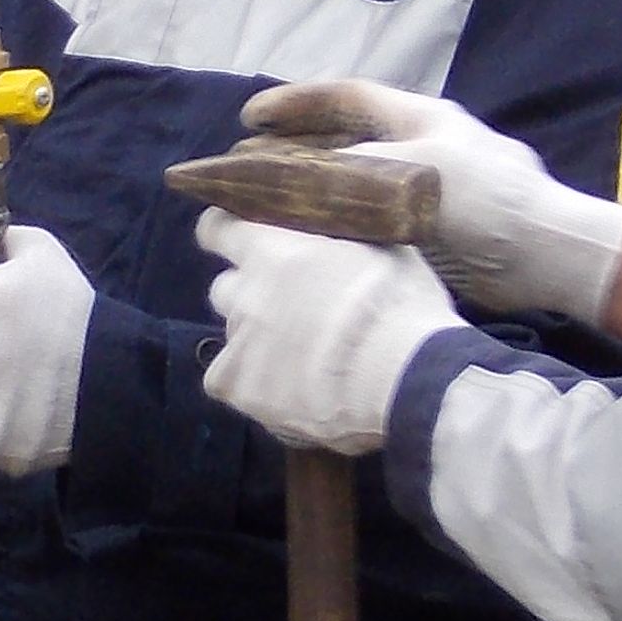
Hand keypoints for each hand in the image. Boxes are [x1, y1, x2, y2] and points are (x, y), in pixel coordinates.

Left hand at [196, 208, 459, 456]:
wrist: (403, 379)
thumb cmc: (400, 307)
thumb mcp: (382, 250)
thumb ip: (346, 241)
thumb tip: (344, 236)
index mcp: (272, 251)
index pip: (218, 230)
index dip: (223, 232)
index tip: (233, 236)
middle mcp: (246, 295)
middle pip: (225, 289)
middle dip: (248, 294)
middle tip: (285, 306)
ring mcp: (240, 345)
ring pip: (234, 337)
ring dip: (257, 341)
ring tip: (298, 358)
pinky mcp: (242, 390)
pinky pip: (230, 382)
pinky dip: (252, 384)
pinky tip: (283, 389)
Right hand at [245, 77, 621, 324]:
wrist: (548, 251)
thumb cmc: (485, 200)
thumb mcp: (410, 174)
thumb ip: (349, 174)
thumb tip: (291, 180)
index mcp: (419, 118)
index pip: (346, 96)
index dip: (296, 104)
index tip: (251, 116)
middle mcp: (422, 145)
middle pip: (348, 136)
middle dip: (298, 145)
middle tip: (251, 162)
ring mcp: (430, 186)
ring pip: (358, 178)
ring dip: (317, 186)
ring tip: (274, 202)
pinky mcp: (437, 228)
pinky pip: (375, 217)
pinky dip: (344, 222)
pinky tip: (320, 240)